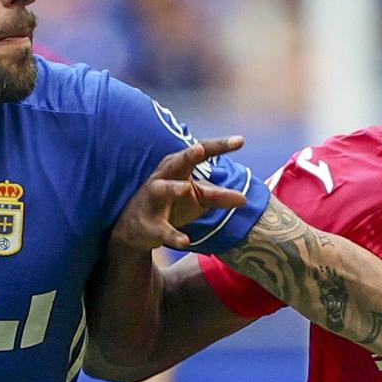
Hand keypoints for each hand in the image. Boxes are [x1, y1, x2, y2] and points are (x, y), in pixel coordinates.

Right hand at [111, 137, 249, 252]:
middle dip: (186, 155)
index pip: (201, 153)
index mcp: (178, 167)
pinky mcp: (150, 224)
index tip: (240, 140)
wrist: (136, 229)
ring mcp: (154, 199)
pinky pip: (162, 229)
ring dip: (172, 188)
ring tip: (186, 189)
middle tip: (200, 149)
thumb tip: (245, 198)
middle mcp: (164, 178)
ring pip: (161, 190)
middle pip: (176, 162)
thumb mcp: (199, 199)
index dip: (220, 146)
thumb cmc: (172, 205)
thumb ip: (220, 196)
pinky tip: (186, 241)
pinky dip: (173, 235)